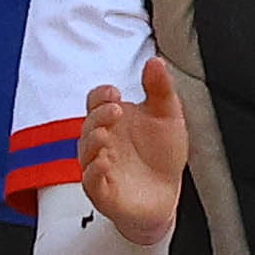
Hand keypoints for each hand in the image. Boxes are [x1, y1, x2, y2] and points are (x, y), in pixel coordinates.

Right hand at [80, 57, 190, 244]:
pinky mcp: (102, 191)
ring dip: (93, 142)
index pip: (95, 101)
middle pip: (88, 124)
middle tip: (116, 110)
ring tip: (106, 136)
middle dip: (98, 116)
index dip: (101, 95)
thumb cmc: (161, 155)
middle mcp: (102, 141)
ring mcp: (99, 166)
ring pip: (85, 152)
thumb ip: (161, 89)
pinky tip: (106, 163)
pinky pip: (90, 181)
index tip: (115, 93)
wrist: (167, 194)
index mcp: (113, 119)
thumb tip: (154, 61)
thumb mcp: (168, 117)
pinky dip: (94, 171)